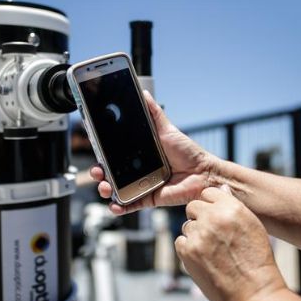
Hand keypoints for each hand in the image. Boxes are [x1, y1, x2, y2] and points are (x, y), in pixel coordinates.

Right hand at [89, 90, 219, 214]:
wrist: (203, 172)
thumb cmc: (188, 152)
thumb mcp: (168, 130)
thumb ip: (154, 113)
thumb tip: (144, 93)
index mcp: (139, 155)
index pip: (116, 155)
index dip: (104, 156)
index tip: (97, 153)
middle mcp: (138, 171)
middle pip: (112, 173)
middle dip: (100, 174)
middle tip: (97, 171)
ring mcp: (142, 185)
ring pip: (117, 190)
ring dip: (106, 190)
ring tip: (105, 187)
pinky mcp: (148, 199)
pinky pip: (130, 205)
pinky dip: (120, 207)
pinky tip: (114, 205)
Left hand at [176, 185, 286, 300]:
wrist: (253, 292)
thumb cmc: (256, 260)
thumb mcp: (252, 226)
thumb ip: (233, 206)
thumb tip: (221, 189)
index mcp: (231, 207)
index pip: (209, 193)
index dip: (210, 204)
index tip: (214, 215)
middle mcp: (213, 217)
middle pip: (193, 207)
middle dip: (200, 218)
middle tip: (212, 235)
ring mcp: (198, 234)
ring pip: (187, 226)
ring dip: (195, 235)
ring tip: (213, 252)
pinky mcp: (187, 251)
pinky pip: (180, 242)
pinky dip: (188, 249)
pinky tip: (204, 259)